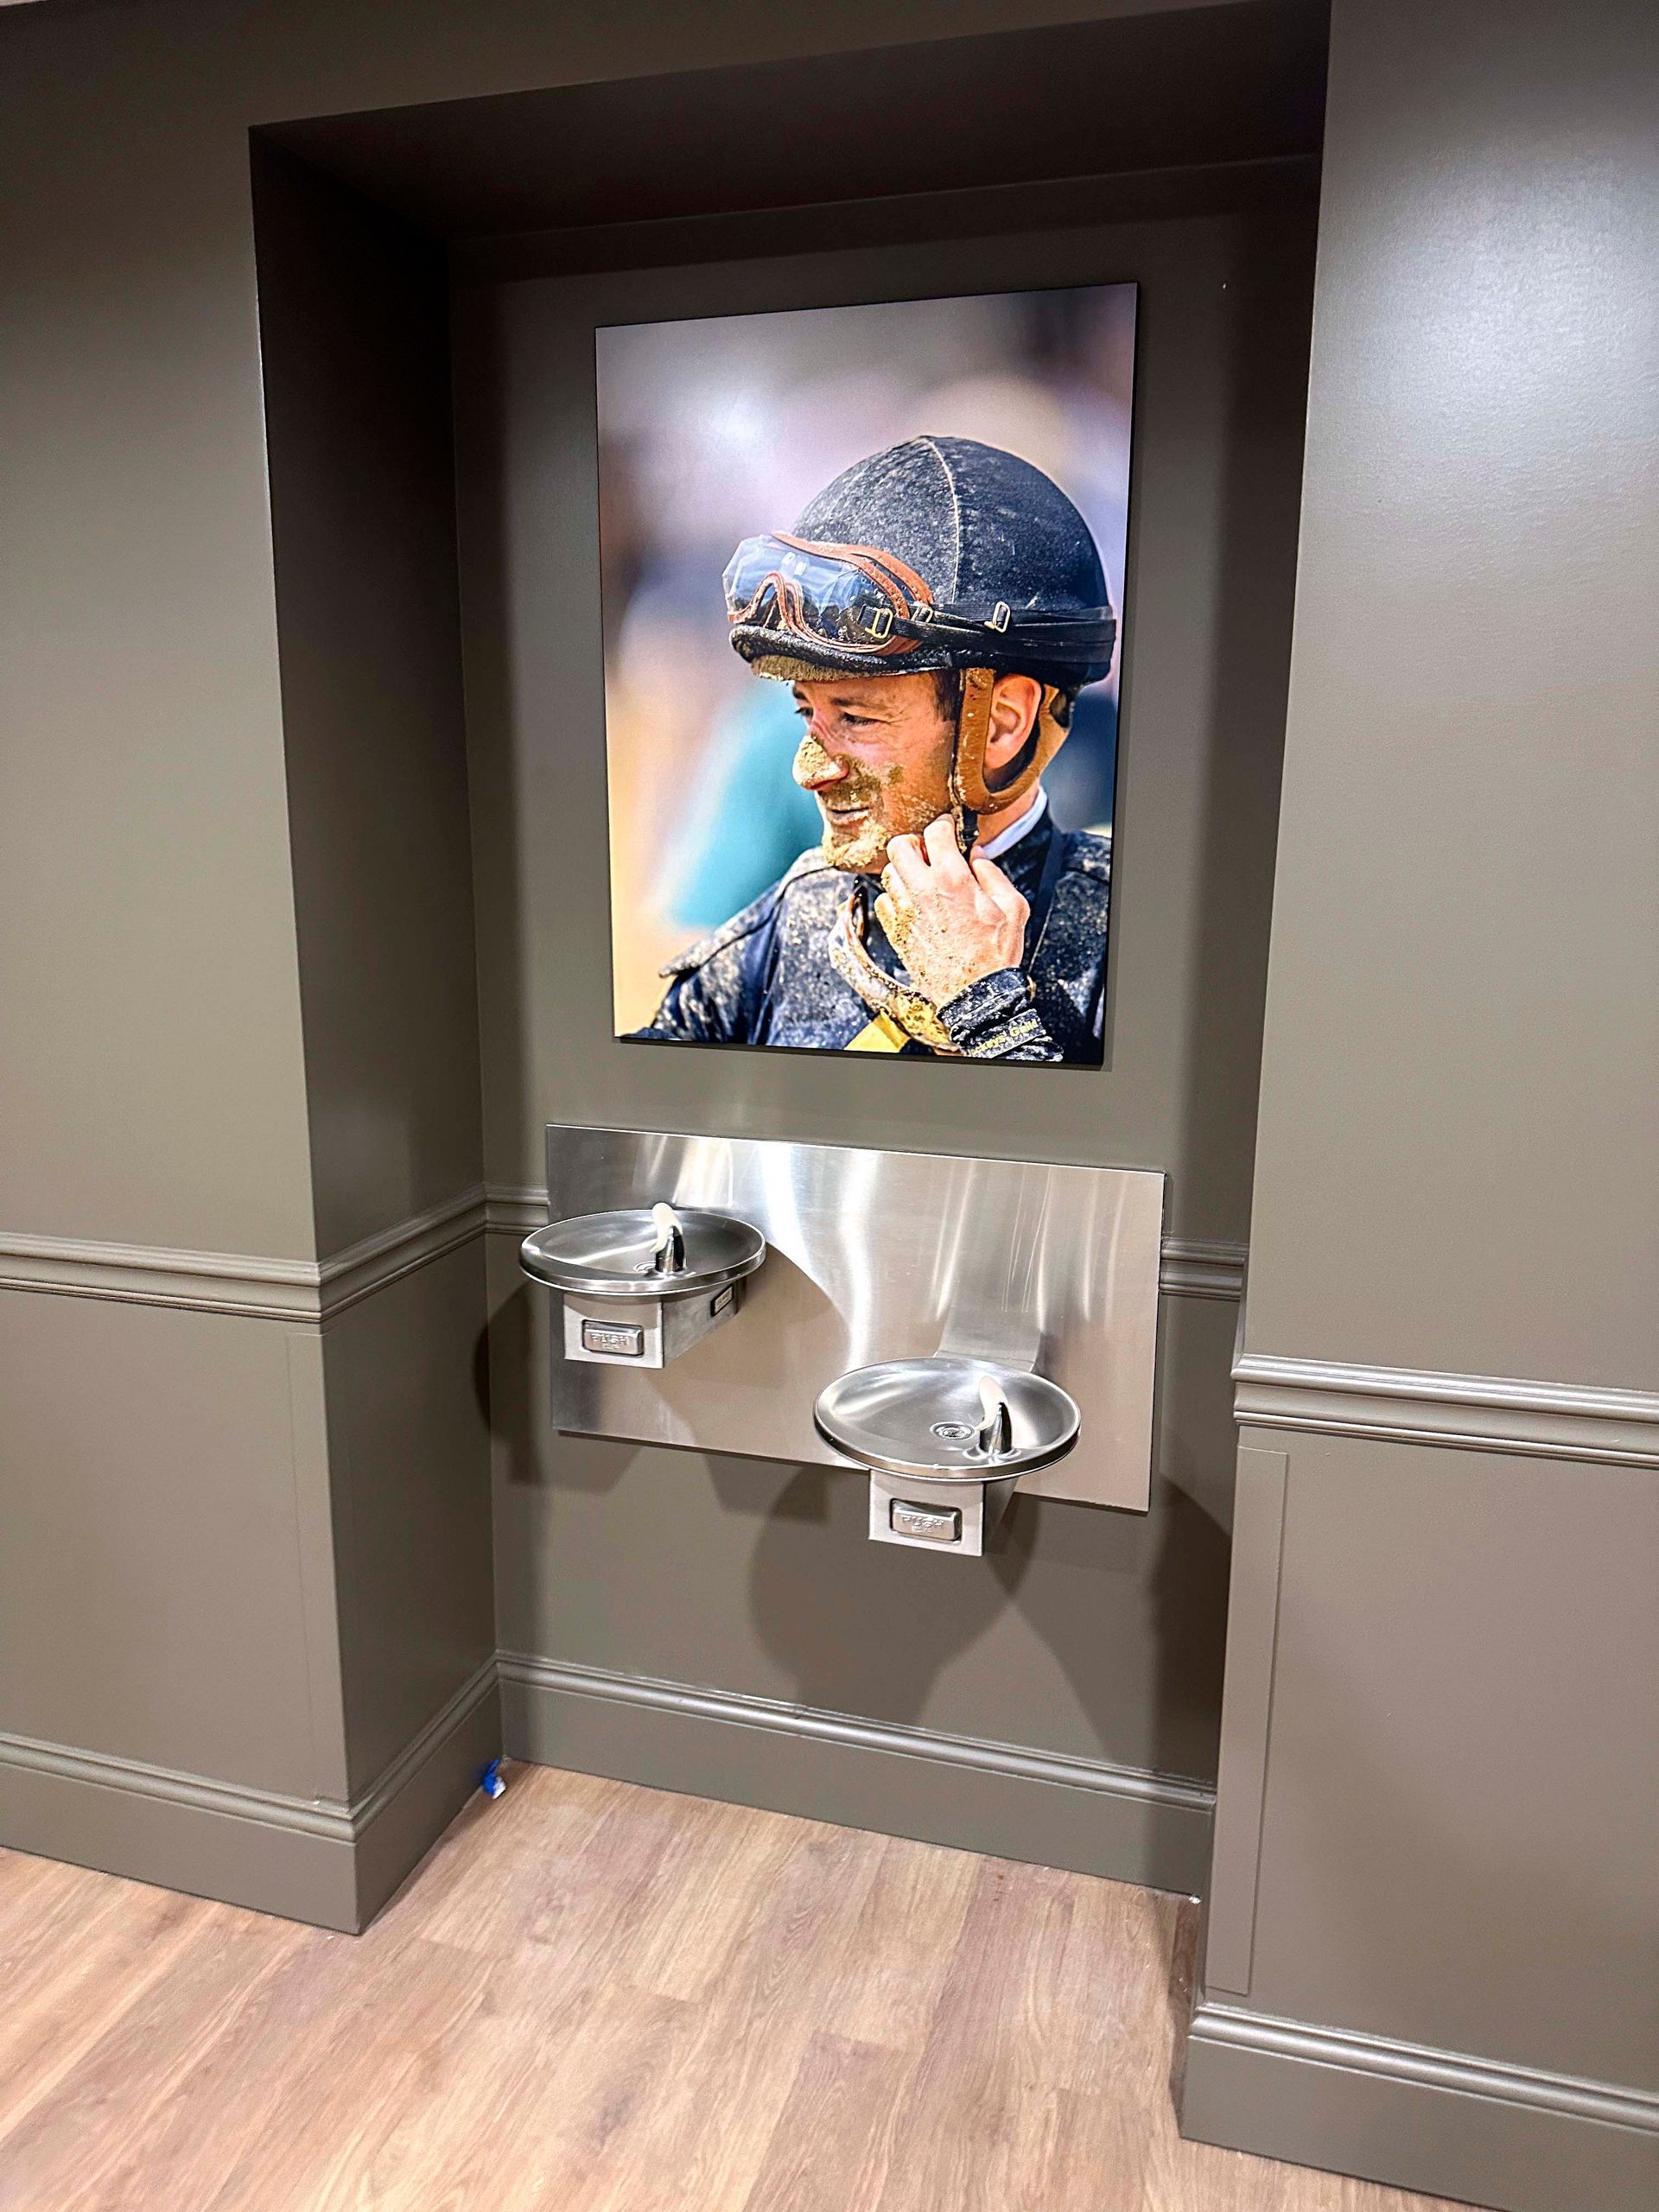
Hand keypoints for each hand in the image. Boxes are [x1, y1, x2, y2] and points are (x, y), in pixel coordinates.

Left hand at [875, 816, 1029, 1005]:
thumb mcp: (1012, 908)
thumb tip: (977, 855)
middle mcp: (921, 891)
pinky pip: (883, 902)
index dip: (942, 825)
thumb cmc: (995, 954)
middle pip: (898, 846)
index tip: (947, 829)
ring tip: (921, 879)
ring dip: (903, 870)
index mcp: (952, 879)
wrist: (974, 995)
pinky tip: (913, 904)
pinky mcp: (897, 933)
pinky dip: (895, 897)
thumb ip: (993, 874)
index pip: (934, 832)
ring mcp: (905, 912)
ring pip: (888, 873)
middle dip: (913, 843)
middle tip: (928, 852)